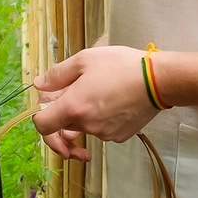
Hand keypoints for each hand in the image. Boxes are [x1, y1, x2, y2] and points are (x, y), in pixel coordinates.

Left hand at [32, 46, 158, 158]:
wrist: (158, 80)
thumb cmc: (121, 66)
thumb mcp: (84, 60)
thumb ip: (57, 74)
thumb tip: (39, 85)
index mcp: (73, 107)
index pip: (42, 126)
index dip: (40, 116)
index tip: (48, 105)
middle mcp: (87, 125)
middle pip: (63, 127)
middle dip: (64, 112)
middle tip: (73, 94)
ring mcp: (104, 134)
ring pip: (83, 127)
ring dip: (84, 114)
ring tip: (98, 90)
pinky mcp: (120, 137)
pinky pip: (101, 130)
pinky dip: (101, 119)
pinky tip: (112, 100)